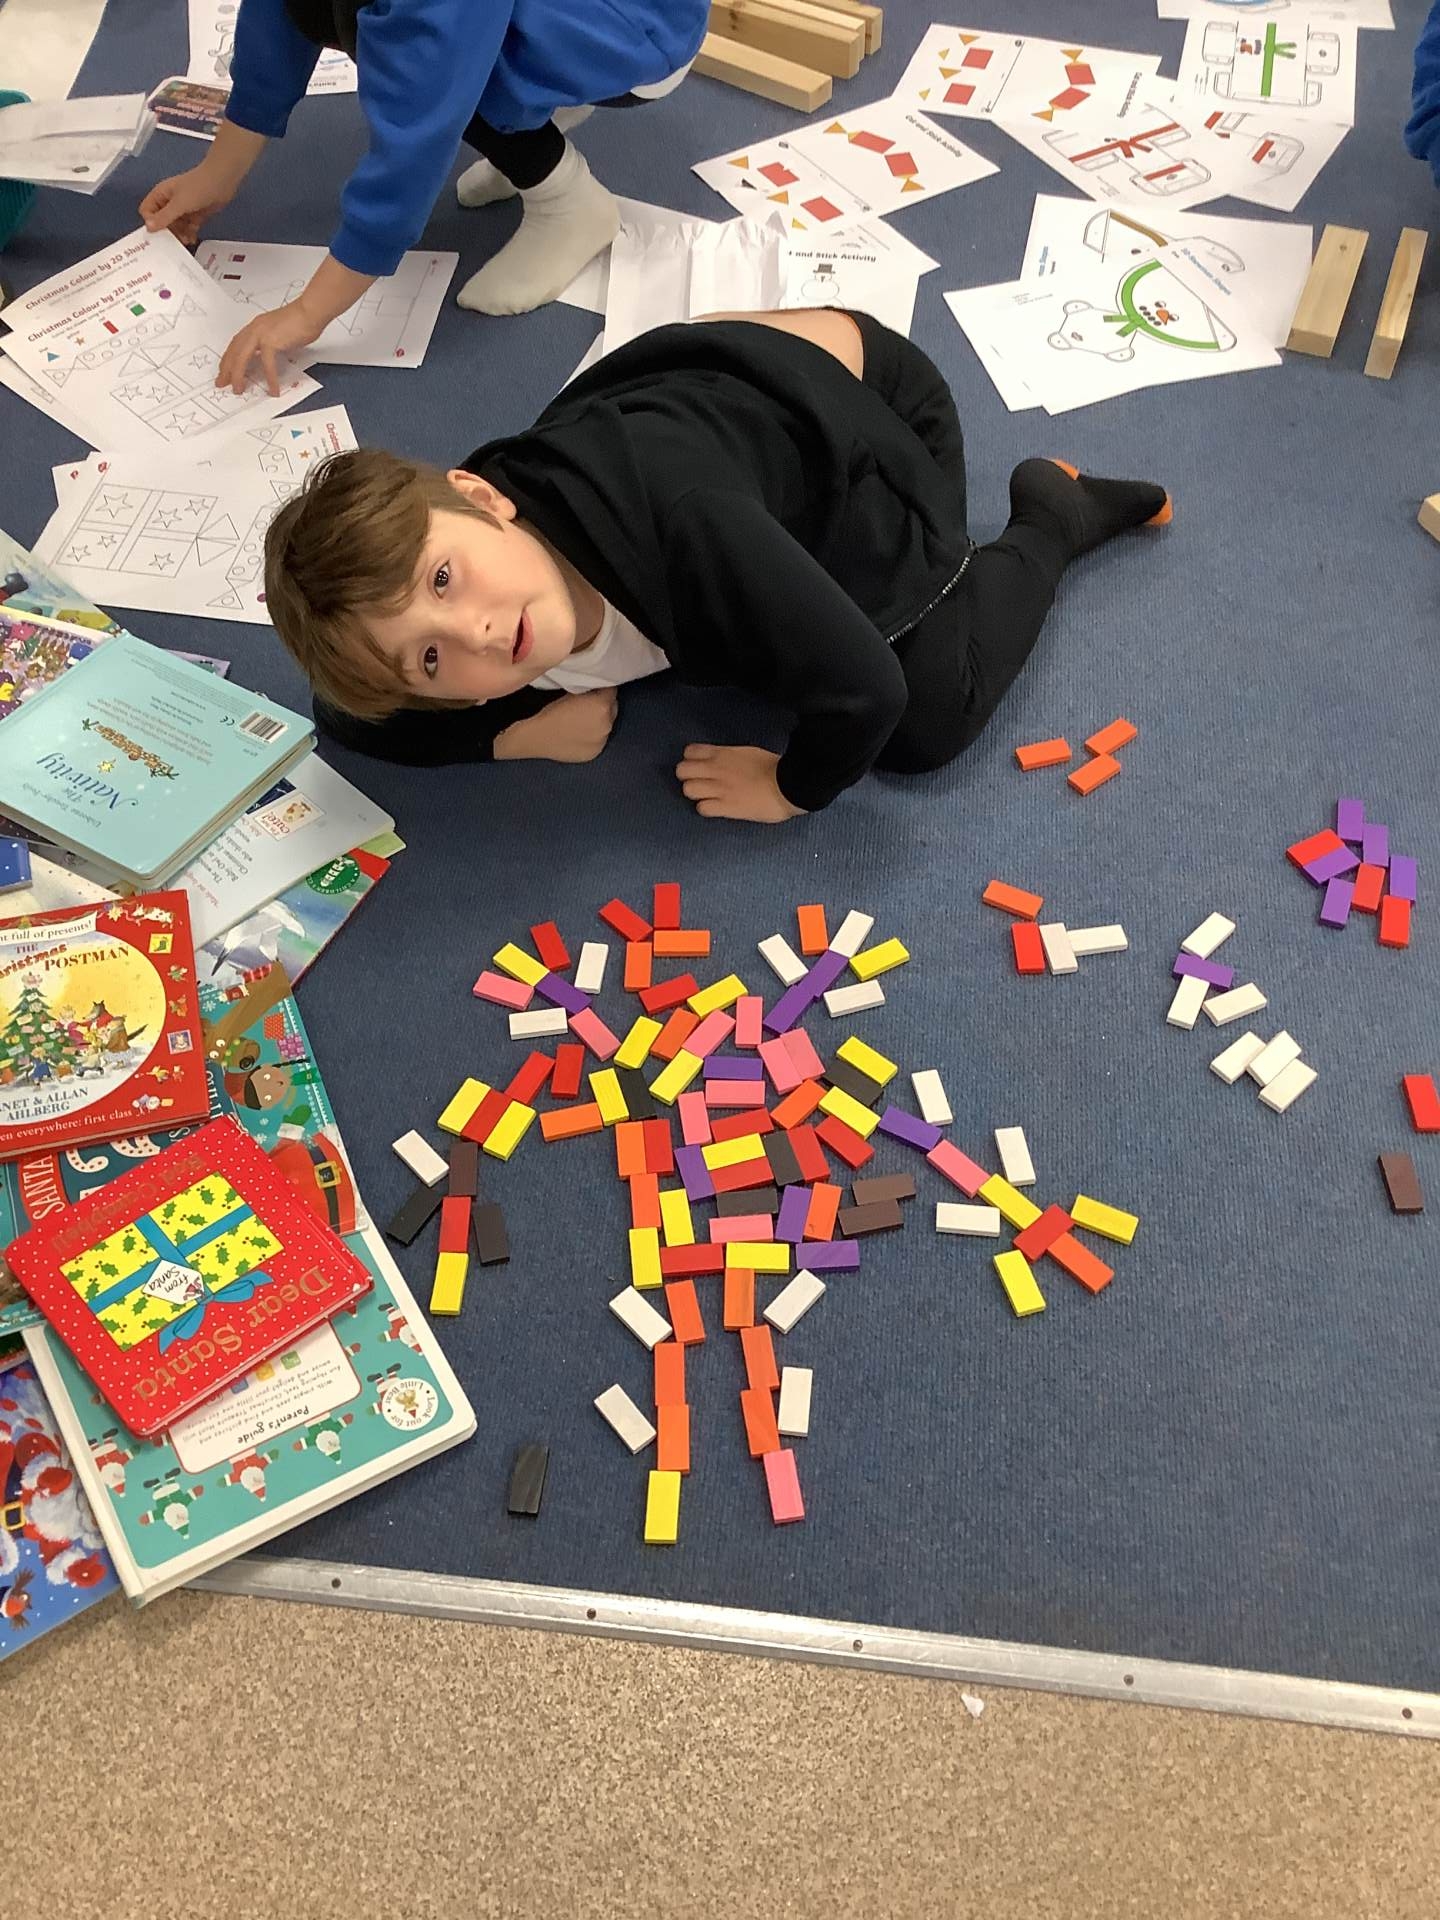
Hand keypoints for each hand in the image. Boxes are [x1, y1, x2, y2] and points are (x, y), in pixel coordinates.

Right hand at [139, 164, 236, 247]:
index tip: (159, 233)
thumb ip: (164, 217)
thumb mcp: (179, 204)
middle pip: (162, 221)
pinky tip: (192, 239)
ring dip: (179, 234)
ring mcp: (183, 208)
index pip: (147, 211)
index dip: (151, 222)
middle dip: (167, 231)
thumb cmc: (198, 187)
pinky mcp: (195, 215)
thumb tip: (148, 227)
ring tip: (186, 240)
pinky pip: (188, 227)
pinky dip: (189, 233)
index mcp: (161, 194)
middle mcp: (170, 202)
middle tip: (174, 241)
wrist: (222, 181)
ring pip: (175, 226)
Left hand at [216, 299, 325, 396]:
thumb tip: (272, 359)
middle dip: (227, 369)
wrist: (310, 312)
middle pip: (234, 351)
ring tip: (239, 389)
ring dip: (239, 375)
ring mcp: (261, 334)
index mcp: (256, 326)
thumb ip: (272, 345)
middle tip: (223, 383)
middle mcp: (255, 329)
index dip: (229, 359)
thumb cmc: (302, 320)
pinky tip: (272, 388)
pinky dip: (270, 378)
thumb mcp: (281, 334)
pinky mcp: (271, 341)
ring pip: (242, 358)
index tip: (225, 370)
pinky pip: (267, 364)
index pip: (236, 344)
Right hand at [494, 689, 617, 762]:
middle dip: (603, 704)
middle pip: (612, 708)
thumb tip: (594, 686)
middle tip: (587, 702)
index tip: (593, 687)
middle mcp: (607, 724)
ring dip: (599, 720)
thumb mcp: (570, 689)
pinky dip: (592, 736)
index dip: (601, 687)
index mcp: (602, 705)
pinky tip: (579, 734)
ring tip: (582, 719)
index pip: (611, 689)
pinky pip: (598, 740)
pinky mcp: (594, 754)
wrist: (533, 735)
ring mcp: (601, 741)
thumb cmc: (546, 708)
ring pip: (606, 725)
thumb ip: (587, 687)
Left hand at [675, 744, 805, 822]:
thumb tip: (721, 762)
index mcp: (722, 753)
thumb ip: (729, 756)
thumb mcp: (748, 753)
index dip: (691, 760)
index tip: (700, 766)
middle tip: (701, 783)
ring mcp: (719, 789)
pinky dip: (707, 809)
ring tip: (708, 796)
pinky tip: (717, 808)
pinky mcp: (725, 807)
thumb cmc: (773, 768)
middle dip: (688, 777)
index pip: (689, 752)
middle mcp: (716, 769)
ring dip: (696, 793)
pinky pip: (702, 808)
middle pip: (681, 771)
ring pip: (688, 790)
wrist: (788, 785)